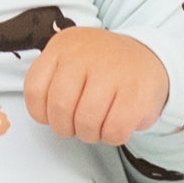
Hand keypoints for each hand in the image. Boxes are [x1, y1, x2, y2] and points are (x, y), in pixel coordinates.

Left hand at [25, 27, 169, 144]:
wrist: (148, 57)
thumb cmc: (103, 68)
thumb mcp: (70, 61)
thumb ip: (50, 82)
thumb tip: (44, 115)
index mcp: (63, 46)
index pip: (35, 89)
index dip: (42, 113)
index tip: (55, 114)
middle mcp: (85, 54)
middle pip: (60, 108)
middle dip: (66, 128)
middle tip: (77, 125)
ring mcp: (112, 70)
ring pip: (86, 122)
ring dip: (91, 134)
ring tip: (98, 124)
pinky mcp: (136, 92)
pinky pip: (114, 130)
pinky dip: (112, 136)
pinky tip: (116, 124)